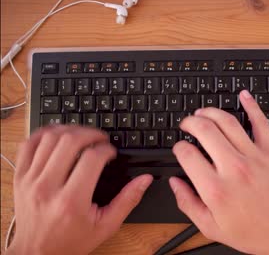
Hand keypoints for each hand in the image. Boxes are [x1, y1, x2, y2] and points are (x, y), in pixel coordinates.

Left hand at [7, 125, 152, 254]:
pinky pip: (29, 144)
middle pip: (70, 141)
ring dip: (70, 130)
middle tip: (100, 139)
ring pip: (49, 138)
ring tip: (82, 135)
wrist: (36, 253)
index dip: (107, 149)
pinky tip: (58, 136)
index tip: (111, 153)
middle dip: (91, 133)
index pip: (92, 158)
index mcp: (72, 201)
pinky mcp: (19, 177)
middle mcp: (48, 187)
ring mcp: (30, 180)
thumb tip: (144, 180)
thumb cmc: (71, 241)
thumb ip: (127, 200)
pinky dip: (45, 134)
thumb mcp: (106, 225)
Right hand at [170, 90, 268, 254]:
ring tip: (203, 112)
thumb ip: (188, 204)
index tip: (180, 148)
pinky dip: (252, 106)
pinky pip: (261, 123)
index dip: (178, 147)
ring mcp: (254, 158)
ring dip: (211, 112)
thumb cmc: (254, 233)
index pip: (187, 154)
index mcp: (215, 189)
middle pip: (204, 130)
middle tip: (186, 123)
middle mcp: (234, 168)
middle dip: (190, 122)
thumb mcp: (212, 228)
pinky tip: (244, 96)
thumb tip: (175, 183)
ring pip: (228, 122)